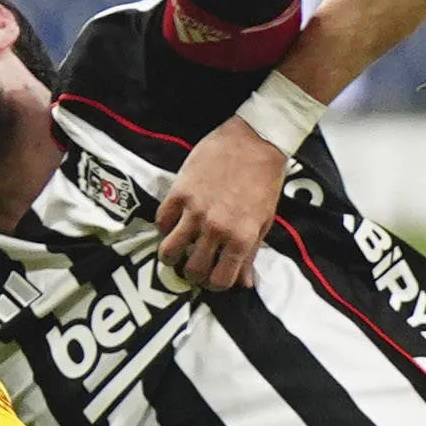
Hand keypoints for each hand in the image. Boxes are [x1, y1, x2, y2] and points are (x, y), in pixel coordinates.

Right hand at [156, 119, 288, 291]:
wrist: (255, 141)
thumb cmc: (264, 181)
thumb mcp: (264, 221)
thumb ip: (251, 254)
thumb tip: (244, 284)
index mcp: (241, 238)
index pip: (220, 281)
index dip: (214, 284)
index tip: (212, 275)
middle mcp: (216, 228)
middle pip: (193, 270)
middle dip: (193, 272)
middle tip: (194, 263)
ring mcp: (195, 210)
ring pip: (170, 251)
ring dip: (171, 256)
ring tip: (176, 249)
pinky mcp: (179, 191)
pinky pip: (161, 221)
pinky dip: (165, 227)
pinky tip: (174, 223)